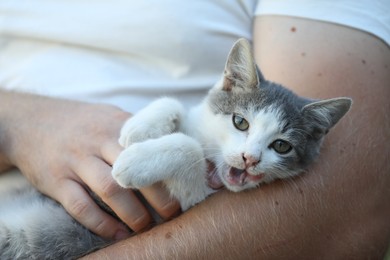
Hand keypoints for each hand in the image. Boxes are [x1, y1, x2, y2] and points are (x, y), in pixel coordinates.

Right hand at [0, 91, 179, 239]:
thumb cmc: (81, 122)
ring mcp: (76, 161)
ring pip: (110, 190)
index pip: (150, 147)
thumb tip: (173, 142)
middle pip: (134, 170)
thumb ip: (137, 130)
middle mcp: (98, 141)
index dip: (169, 168)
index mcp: (117, 124)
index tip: (185, 186)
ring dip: (132, 213)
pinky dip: (101, 223)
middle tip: (173, 213)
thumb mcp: (109, 115)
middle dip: (158, 196)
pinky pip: (81, 206)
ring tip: (146, 227)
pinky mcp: (56, 180)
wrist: (31, 122)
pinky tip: (116, 233)